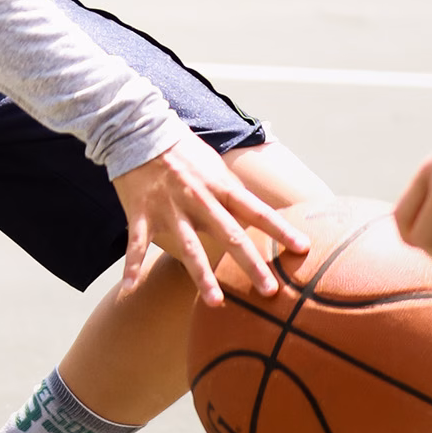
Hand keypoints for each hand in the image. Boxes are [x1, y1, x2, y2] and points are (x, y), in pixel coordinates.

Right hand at [114, 129, 309, 305]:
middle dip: (252, 265)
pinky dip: (131, 267)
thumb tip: (254, 211)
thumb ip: (231, 191)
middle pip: (230, 236)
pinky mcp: (142, 213)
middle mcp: (199, 199)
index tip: (303, 249)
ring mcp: (170, 209)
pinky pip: (136, 245)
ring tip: (216, 303)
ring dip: (203, 277)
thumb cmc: (180, 148)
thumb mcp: (214, 165)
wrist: (139, 129)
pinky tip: (128, 289)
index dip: (281, 230)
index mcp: (220, 186)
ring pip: (189, 248)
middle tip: (270, 291)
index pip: (257, 211)